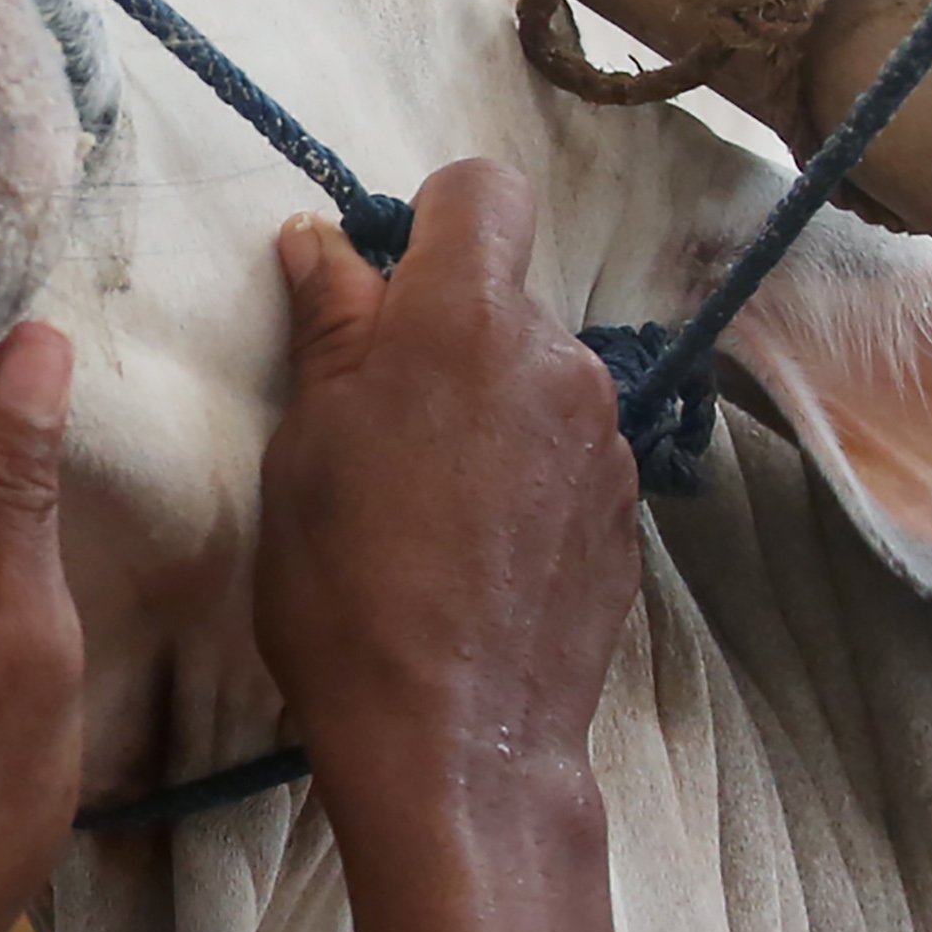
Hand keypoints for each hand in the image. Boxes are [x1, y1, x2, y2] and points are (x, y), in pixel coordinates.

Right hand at [254, 163, 638, 794]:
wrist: (455, 741)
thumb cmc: (348, 587)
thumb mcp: (304, 447)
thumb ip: (329, 328)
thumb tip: (323, 242)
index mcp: (466, 321)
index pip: (484, 191)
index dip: (431, 220)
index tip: (382, 290)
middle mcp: (558, 360)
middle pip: (504, 297)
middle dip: (445, 334)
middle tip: (378, 426)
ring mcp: (606, 439)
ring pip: (536, 378)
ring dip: (487, 408)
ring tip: (427, 504)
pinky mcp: (628, 510)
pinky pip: (565, 453)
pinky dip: (523, 475)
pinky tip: (476, 552)